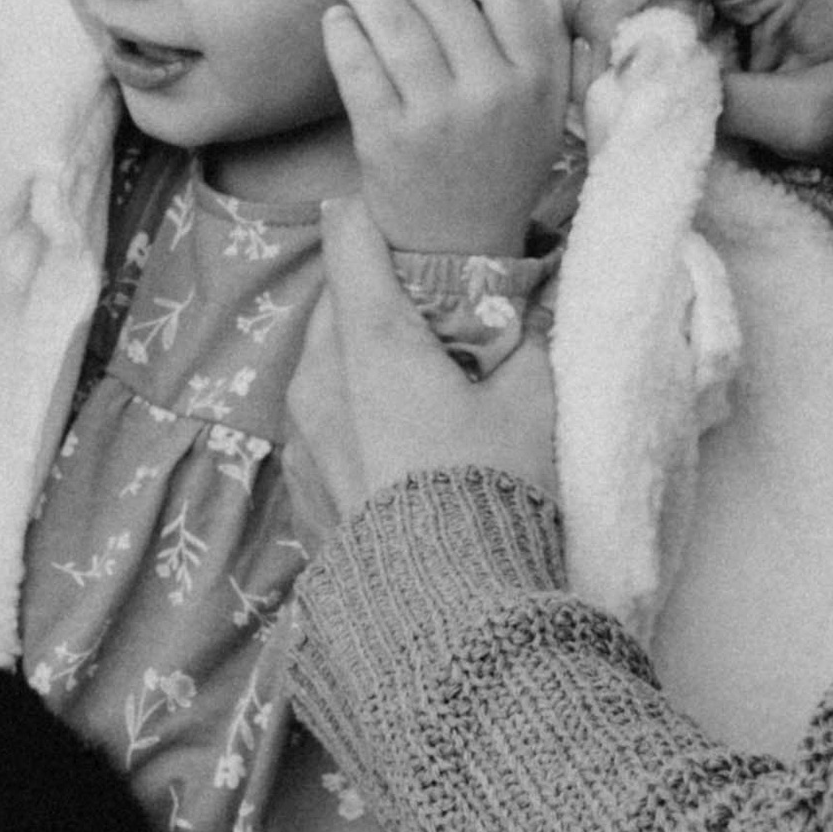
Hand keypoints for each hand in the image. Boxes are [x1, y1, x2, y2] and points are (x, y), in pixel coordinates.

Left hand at [292, 197, 555, 521]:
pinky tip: (398, 445)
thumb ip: (530, 342)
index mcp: (369, 338)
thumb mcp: (531, 407)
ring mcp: (300, 433)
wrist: (438, 615)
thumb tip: (534, 307)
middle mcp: (318, 375)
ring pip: (324, 361)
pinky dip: (352, 414)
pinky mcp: (298, 484)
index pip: (348, 233)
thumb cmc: (488, 493)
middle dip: (382, 296)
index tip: (416, 226)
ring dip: (364, 358)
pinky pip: (320, 421)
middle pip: (338, 299)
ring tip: (423, 389)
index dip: (380, 216)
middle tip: (440, 318)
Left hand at [322, 0, 567, 254]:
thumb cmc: (500, 167)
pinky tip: (337, 20)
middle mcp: (491, 93)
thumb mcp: (545, 113)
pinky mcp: (386, 139)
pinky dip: (341, 32)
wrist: (460, 247)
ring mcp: (437, 117)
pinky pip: (357, 66)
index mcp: (537, 79)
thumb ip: (550, 49)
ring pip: (394, 24)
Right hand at [562, 0, 832, 169]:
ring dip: (590, 24)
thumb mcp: (802, 117)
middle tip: (600, 95)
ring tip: (612, 84)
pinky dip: (602, 23)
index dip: (611, 8)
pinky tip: (622, 69)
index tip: (607, 76)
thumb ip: (726, 105)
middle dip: (590, 25)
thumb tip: (643, 99)